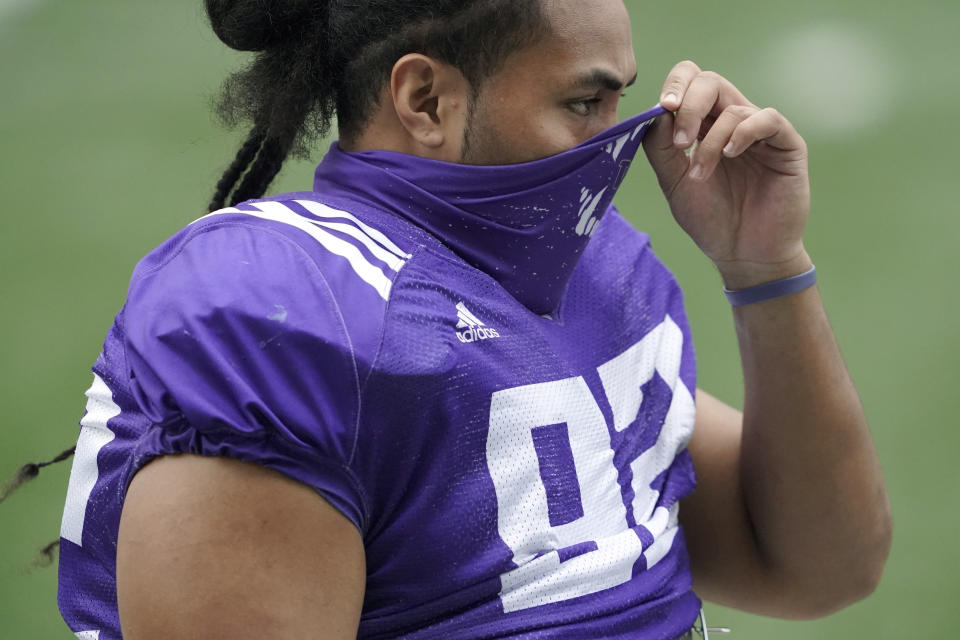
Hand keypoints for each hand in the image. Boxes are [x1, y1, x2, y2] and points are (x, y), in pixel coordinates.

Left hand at [643, 61, 812, 288]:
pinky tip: (730, 155)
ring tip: (700, 174)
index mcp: (705, 125)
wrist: (742, 255)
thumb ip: (660, 148)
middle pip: (710, 82)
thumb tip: (657, 111)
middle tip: (679, 142)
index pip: (691, 82)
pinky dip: (743, 132)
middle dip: (689, 106)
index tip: (663, 108)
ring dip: (709, 142)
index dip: (676, 85)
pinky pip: (767, 119)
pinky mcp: (787, 145)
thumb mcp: (674, 183)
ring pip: (733, 107)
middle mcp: (733, 122)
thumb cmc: (710, 220)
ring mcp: (761, 132)